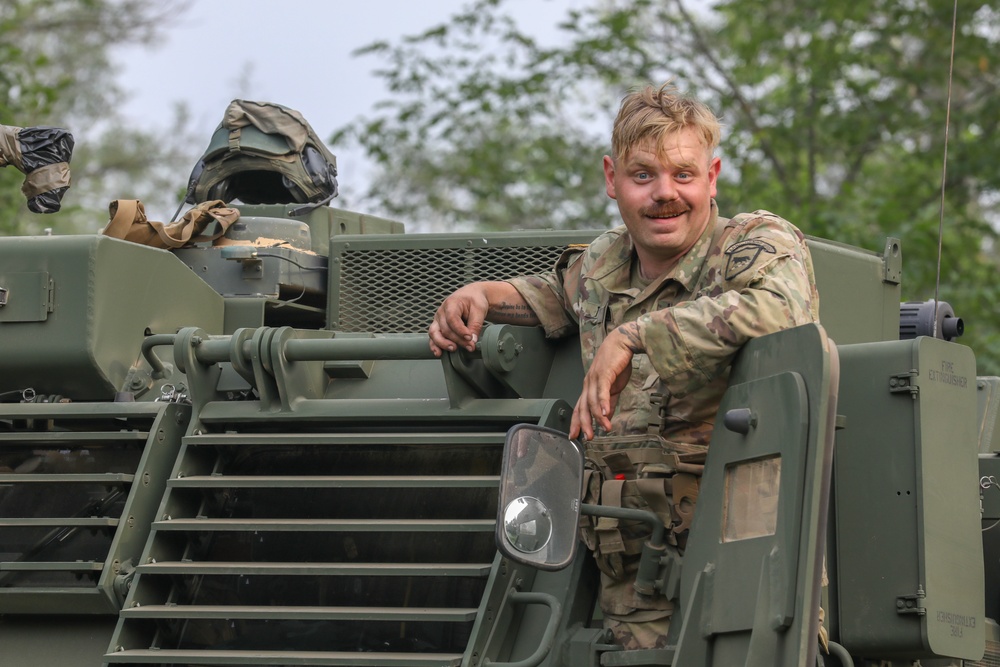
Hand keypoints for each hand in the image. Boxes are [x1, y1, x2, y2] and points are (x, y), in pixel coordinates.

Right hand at [428, 284, 490, 355]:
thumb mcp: (479, 309)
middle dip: (458, 340)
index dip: (460, 330)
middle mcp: (441, 312)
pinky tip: (439, 353)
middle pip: (445, 329)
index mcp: (451, 304)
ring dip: (443, 343)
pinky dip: (434, 345)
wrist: (471, 296)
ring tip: (454, 349)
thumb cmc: (474, 300)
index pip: (452, 319)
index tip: (469, 338)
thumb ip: (476, 324)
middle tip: (470, 346)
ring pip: (435, 333)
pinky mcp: (438, 326)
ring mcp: (438, 319)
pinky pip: (433, 337)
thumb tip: (472, 340)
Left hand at [570, 323, 642, 439]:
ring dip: (598, 417)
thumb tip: (606, 417)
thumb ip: (609, 403)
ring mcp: (595, 378)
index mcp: (590, 387)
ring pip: (592, 402)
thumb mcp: (613, 387)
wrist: (622, 342)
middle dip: (584, 424)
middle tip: (588, 437)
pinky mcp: (605, 374)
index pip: (579, 407)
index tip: (574, 436)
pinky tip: (605, 414)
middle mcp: (589, 383)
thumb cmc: (617, 362)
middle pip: (582, 407)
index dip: (576, 422)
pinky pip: (602, 391)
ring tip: (605, 428)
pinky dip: (603, 404)